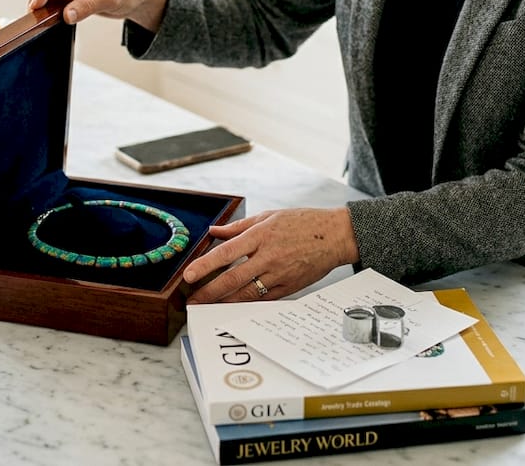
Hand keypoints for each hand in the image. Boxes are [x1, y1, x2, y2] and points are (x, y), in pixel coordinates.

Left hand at [182, 207, 359, 302]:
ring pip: (246, 294)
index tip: (189, 275)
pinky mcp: (289, 288)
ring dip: (224, 303)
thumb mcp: (269, 216)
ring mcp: (279, 275)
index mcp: (261, 235)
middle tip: (192, 302)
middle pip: (232, 279)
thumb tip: (214, 231)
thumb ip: (239, 227)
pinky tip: (232, 307)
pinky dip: (246, 305)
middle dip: (209, 292)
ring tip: (207, 308)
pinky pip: (263, 300)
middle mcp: (268, 257)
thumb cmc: (303, 222)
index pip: (226, 252)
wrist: (336, 236)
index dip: (205, 265)